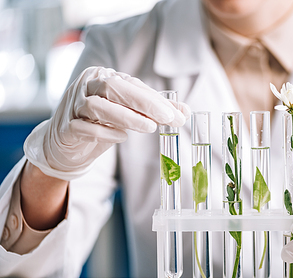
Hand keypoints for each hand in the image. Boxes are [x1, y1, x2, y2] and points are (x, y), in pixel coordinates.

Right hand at [24, 66, 190, 180]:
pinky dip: (105, 132)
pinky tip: (122, 137)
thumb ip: (155, 111)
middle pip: (114, 87)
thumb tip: (184, 112)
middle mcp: (87, 86)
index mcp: (103, 77)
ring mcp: (73, 105)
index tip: (178, 115)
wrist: (66, 143)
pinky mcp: (66, 127)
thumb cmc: (102, 123)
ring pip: (98, 105)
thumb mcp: (130, 114)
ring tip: (150, 128)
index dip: (157, 100)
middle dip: (144, 102)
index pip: (133, 85)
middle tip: (167, 118)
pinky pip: (84, 127)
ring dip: (127, 117)